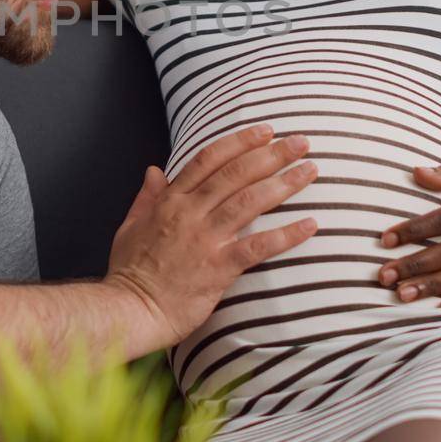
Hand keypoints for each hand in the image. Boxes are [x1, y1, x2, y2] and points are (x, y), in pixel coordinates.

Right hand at [105, 124, 316, 346]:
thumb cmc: (129, 272)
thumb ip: (146, 196)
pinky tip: (310, 224)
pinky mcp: (218, 268)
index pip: (209, 160)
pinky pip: (258, 247)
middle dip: (271, 154)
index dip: (239, 142)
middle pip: (236, 174)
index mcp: (170, 201)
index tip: (265, 131)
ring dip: (283, 183)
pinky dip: (286, 235)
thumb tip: (154, 170)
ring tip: (310, 171)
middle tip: (300, 142)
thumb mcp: (130, 226)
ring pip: (250, 202)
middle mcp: (189, 214)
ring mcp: (205, 239)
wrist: (130, 309)